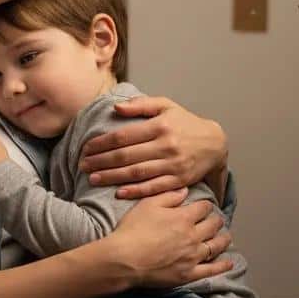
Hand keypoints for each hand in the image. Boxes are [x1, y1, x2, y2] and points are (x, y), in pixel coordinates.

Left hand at [79, 96, 227, 198]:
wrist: (216, 143)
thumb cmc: (186, 123)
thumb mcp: (167, 106)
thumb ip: (141, 105)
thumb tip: (116, 107)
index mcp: (160, 126)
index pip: (123, 136)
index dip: (102, 143)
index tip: (86, 148)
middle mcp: (166, 146)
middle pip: (126, 156)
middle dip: (101, 161)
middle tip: (82, 165)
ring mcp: (173, 165)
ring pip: (136, 173)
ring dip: (112, 177)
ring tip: (93, 179)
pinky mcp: (179, 180)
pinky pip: (153, 187)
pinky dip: (135, 191)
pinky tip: (118, 192)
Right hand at [108, 188, 232, 287]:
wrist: (124, 259)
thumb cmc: (133, 230)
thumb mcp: (148, 205)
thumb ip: (169, 196)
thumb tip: (185, 190)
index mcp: (184, 217)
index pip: (204, 207)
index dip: (205, 205)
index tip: (204, 206)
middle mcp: (193, 236)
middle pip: (213, 225)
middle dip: (216, 220)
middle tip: (216, 220)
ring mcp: (193, 256)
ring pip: (216, 246)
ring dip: (223, 240)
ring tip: (225, 237)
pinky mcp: (189, 274)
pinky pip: (211, 270)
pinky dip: (222, 266)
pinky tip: (228, 263)